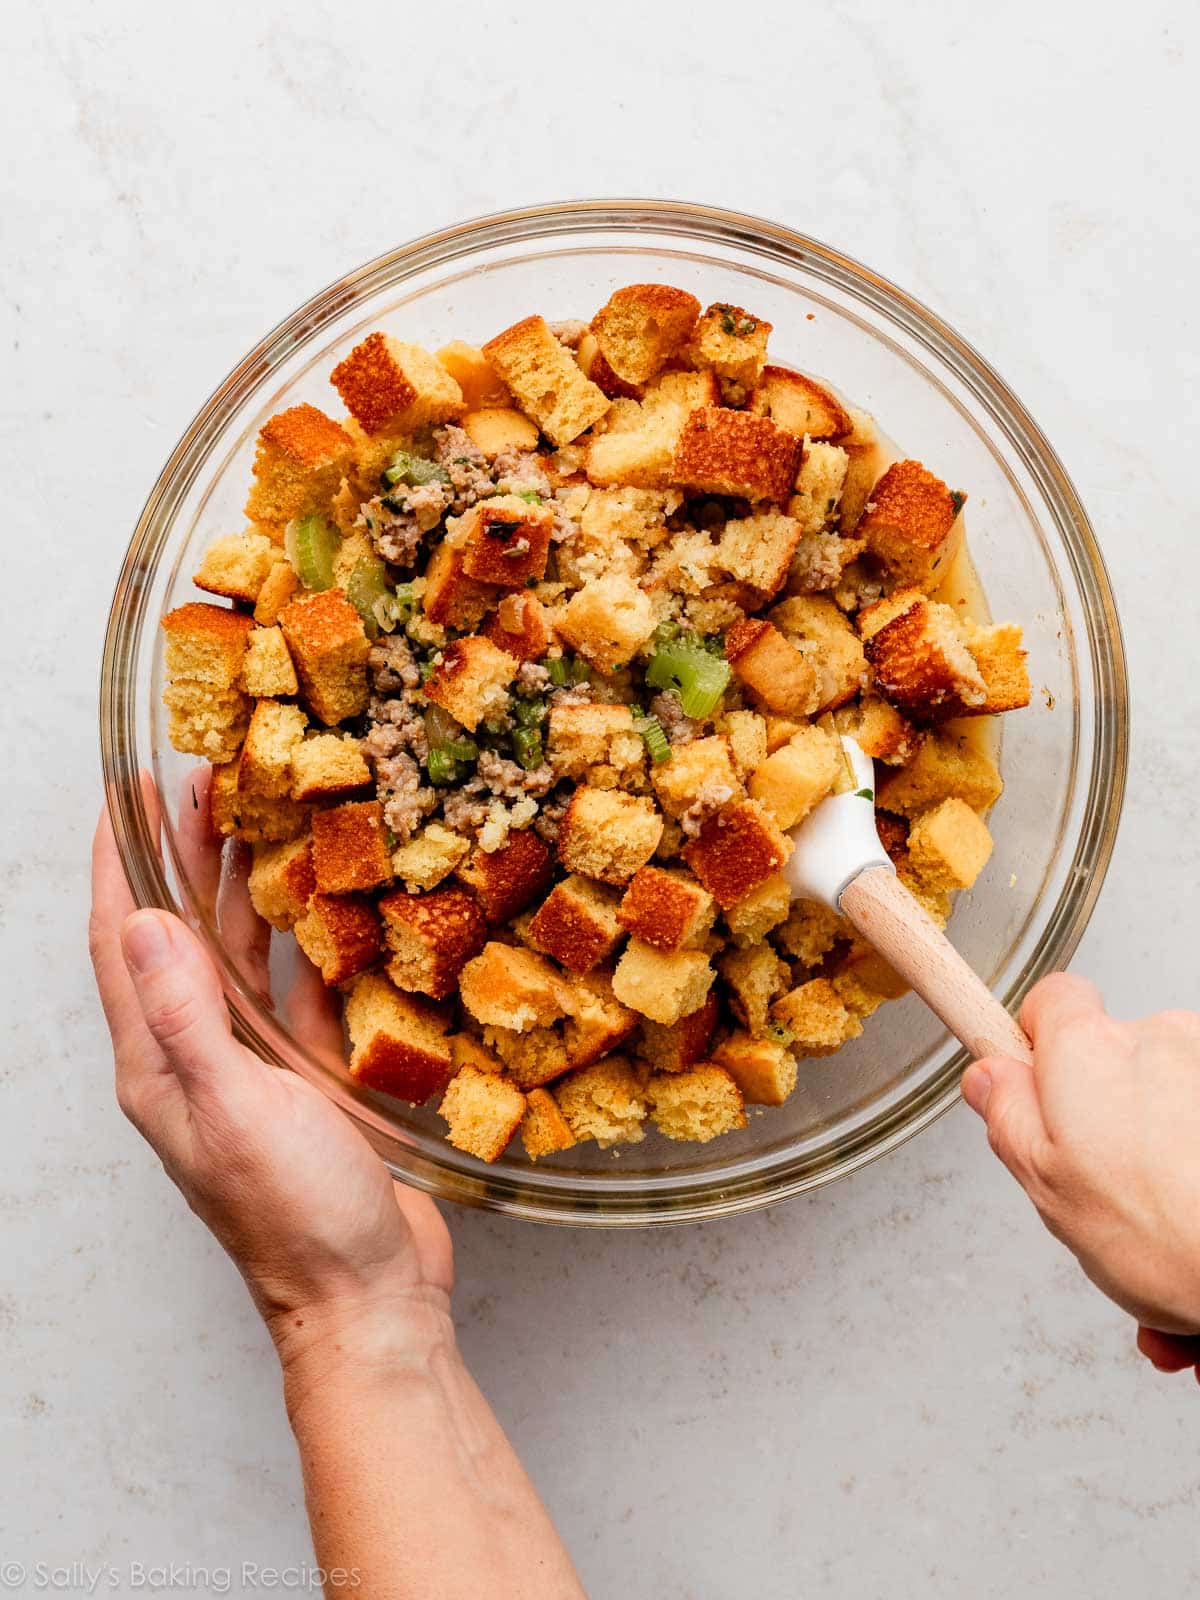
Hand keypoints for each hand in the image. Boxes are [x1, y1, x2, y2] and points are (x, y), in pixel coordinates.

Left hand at [89, 779, 453, 1381]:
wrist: (368, 1299)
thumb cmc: (298, 1218)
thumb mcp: (235, 1110)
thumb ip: (187, 1018)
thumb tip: (144, 924)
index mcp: (158, 1065)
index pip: (121, 944)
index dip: (120, 863)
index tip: (126, 794)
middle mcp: (195, 1058)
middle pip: (177, 936)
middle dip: (182, 857)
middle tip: (207, 782)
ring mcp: (250, 1068)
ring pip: (236, 957)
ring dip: (240, 889)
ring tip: (261, 821)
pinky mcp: (304, 1079)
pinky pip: (295, 992)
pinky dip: (303, 943)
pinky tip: (325, 906)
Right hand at [962, 973, 1199, 1376]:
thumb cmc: (1169, 1239)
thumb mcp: (1047, 1184)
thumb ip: (1008, 1115)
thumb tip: (990, 1078)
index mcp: (1089, 1050)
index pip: (1052, 997)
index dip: (1038, 1039)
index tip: (1034, 1078)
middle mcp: (1156, 1036)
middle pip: (1112, 1048)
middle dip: (1103, 1100)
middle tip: (1103, 1169)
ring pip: (1164, 1081)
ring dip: (1157, 1125)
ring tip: (1160, 1194)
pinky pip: (1198, 1102)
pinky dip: (1193, 1139)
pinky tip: (1192, 1190)